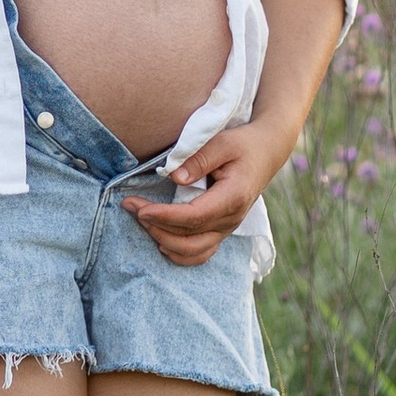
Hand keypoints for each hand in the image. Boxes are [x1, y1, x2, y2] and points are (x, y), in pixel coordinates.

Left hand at [123, 121, 288, 264]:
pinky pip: (201, 254)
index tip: (140, 208)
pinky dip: (179, 253)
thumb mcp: (223, 142)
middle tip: (131, 207)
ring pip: (194, 251)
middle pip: (190, 237)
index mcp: (233, 197)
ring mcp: (227, 228)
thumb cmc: (243, 145)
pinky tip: (160, 241)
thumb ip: (199, 158)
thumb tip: (175, 178)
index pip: (195, 216)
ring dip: (164, 240)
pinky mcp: (221, 231)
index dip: (165, 216)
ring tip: (142, 220)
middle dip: (156, 226)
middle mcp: (232, 219)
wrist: (265, 154)